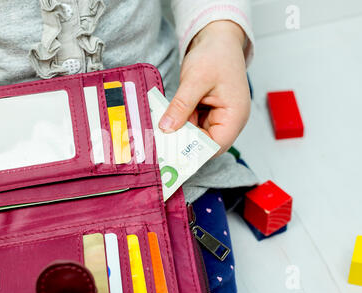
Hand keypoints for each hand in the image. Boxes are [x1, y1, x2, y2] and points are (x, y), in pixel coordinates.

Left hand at [158, 20, 250, 155]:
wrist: (218, 39)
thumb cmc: (216, 55)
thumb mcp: (195, 80)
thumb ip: (181, 105)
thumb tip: (167, 128)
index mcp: (235, 116)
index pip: (216, 145)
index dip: (194, 150)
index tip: (171, 149)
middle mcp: (229, 121)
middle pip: (204, 143)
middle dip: (183, 141)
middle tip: (160, 141)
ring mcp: (218, 118)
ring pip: (195, 135)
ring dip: (179, 131)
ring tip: (161, 128)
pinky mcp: (207, 113)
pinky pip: (191, 124)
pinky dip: (179, 122)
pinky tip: (167, 118)